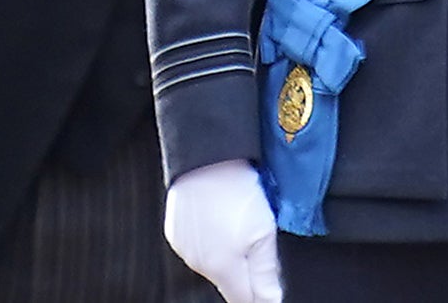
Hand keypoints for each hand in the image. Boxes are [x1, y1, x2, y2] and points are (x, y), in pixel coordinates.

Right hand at [164, 161, 282, 302]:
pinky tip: (221, 219)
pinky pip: (198, 248)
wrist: (204, 159)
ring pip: (214, 265)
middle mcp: (200, 265)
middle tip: (259, 246)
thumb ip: (266, 271)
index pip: (244, 300)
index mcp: (224, 268)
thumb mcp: (264, 231)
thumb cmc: (237, 189)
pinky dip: (212, 241)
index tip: (268, 288)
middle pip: (230, 282)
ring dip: (229, 257)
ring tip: (241, 226)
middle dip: (245, 275)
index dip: (259, 296)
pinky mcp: (175, 233)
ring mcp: (185, 250)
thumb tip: (271, 300)